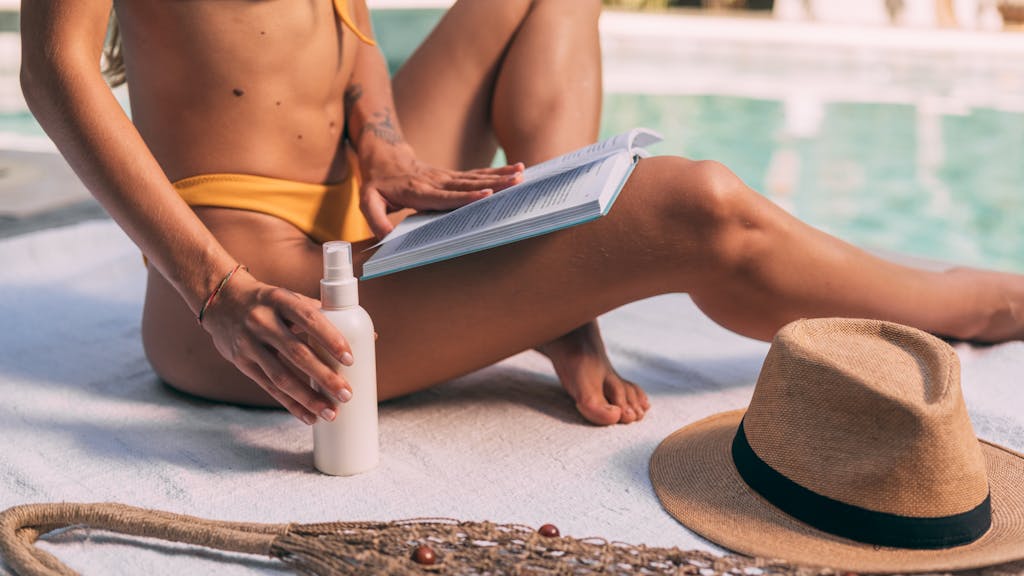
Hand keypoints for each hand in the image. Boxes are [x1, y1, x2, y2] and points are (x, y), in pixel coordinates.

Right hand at [201, 270, 352, 424]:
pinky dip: (290, 404)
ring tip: (331, 413)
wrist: (220, 302)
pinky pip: (269, 387)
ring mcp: (249, 343)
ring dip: (308, 398)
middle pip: (297, 353)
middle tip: (346, 394)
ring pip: (281, 376)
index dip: (330, 338)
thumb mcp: (290, 298)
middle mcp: (262, 321)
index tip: (350, 358)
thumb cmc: (269, 302)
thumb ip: (325, 316)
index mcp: (280, 300)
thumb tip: (370, 336)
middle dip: (324, 376)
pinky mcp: (242, 362)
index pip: (309, 319)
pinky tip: (309, 417)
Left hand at [359, 144, 523, 238]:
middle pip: (467, 184)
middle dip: (493, 184)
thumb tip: (387, 239)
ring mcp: (445, 177)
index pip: (443, 196)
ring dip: (499, 176)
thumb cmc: (377, 183)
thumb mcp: (367, 201)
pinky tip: (515, 170)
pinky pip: (476, 175)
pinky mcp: (452, 176)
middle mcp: (435, 182)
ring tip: (521, 174)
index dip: (465, 197)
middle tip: (515, 182)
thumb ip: (375, 219)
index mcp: (417, 190)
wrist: (385, 157)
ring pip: (475, 177)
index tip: (485, 195)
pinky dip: (496, 173)